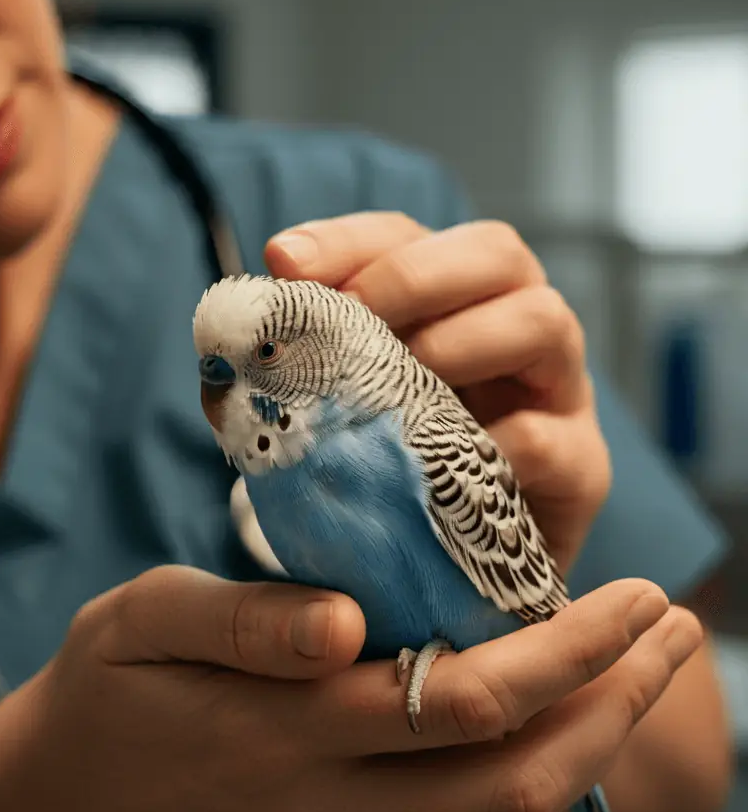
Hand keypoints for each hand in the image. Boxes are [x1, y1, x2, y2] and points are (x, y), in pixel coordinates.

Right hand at [13, 566, 698, 811]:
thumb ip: (239, 618)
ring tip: (641, 673)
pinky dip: (530, 779)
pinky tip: (553, 721)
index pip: (462, 700)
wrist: (67, 800)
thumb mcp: (142, 618)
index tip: (630, 593)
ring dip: (591, 748)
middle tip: (672, 625)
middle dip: (614, 702)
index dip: (566, 651)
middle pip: (514, 777)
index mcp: (276, 735)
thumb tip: (349, 621)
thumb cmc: (109, 684)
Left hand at [265, 213, 609, 573]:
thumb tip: (230, 339)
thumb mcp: (336, 414)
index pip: (405, 238)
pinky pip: (556, 440)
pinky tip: (440, 463)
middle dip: (416, 273)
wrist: (447, 573)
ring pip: (546, 319)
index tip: (284, 262)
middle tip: (357, 312)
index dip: (348, 240)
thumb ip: (293, 374)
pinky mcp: (581, 470)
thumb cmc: (387, 479)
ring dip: (464, 338)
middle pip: (497, 252)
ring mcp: (556, 395)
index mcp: (449, 306)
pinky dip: (500, 442)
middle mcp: (511, 331)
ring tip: (410, 374)